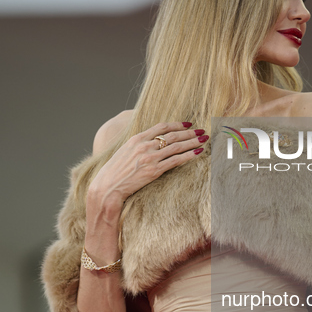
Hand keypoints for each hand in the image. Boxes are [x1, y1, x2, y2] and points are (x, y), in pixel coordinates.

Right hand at [88, 121, 207, 211]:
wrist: (107, 187)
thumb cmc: (114, 172)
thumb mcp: (124, 152)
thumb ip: (138, 146)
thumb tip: (151, 143)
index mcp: (136, 138)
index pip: (161, 127)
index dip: (177, 124)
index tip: (187, 124)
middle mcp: (144, 145)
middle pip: (172, 135)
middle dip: (189, 132)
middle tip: (202, 130)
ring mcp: (150, 158)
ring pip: (177, 146)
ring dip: (193, 142)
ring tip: (204, 140)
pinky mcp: (154, 170)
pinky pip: (176, 160)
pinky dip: (189, 155)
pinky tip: (198, 152)